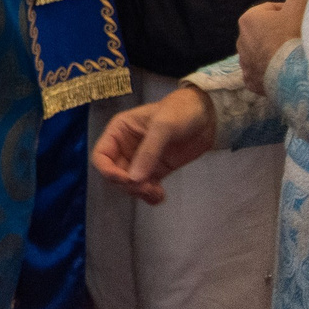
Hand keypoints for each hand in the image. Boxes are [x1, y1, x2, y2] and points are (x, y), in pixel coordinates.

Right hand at [91, 86, 217, 204]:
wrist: (207, 116)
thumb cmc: (180, 112)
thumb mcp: (163, 127)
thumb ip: (148, 152)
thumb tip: (133, 180)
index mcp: (119, 131)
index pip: (101, 156)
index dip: (108, 171)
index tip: (127, 180)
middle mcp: (125, 147)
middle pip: (114, 174)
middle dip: (128, 184)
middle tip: (148, 188)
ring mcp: (140, 160)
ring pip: (129, 184)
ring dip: (139, 192)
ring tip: (157, 193)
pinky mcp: (156, 170)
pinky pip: (145, 188)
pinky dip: (150, 196)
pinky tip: (160, 195)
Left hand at [237, 0, 308, 94]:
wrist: (295, 78)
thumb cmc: (296, 39)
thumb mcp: (300, 8)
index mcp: (249, 19)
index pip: (274, 11)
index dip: (291, 16)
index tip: (302, 25)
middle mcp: (241, 40)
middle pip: (269, 32)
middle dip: (283, 35)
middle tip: (301, 43)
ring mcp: (246, 63)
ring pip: (266, 53)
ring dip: (278, 54)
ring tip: (295, 60)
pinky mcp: (252, 82)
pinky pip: (264, 74)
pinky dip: (274, 73)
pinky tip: (287, 74)